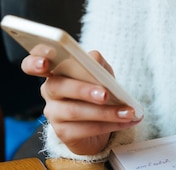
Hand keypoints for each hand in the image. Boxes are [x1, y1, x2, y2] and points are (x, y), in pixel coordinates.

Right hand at [22, 49, 140, 155]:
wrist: (100, 120)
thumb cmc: (97, 87)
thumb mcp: (100, 71)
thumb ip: (95, 63)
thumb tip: (93, 58)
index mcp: (55, 70)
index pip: (34, 63)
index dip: (35, 61)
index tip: (44, 63)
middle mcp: (49, 90)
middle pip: (58, 87)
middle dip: (83, 90)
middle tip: (106, 94)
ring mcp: (53, 113)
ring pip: (74, 111)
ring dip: (105, 112)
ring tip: (126, 111)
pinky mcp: (62, 133)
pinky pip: (84, 129)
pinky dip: (108, 125)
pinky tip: (124, 121)